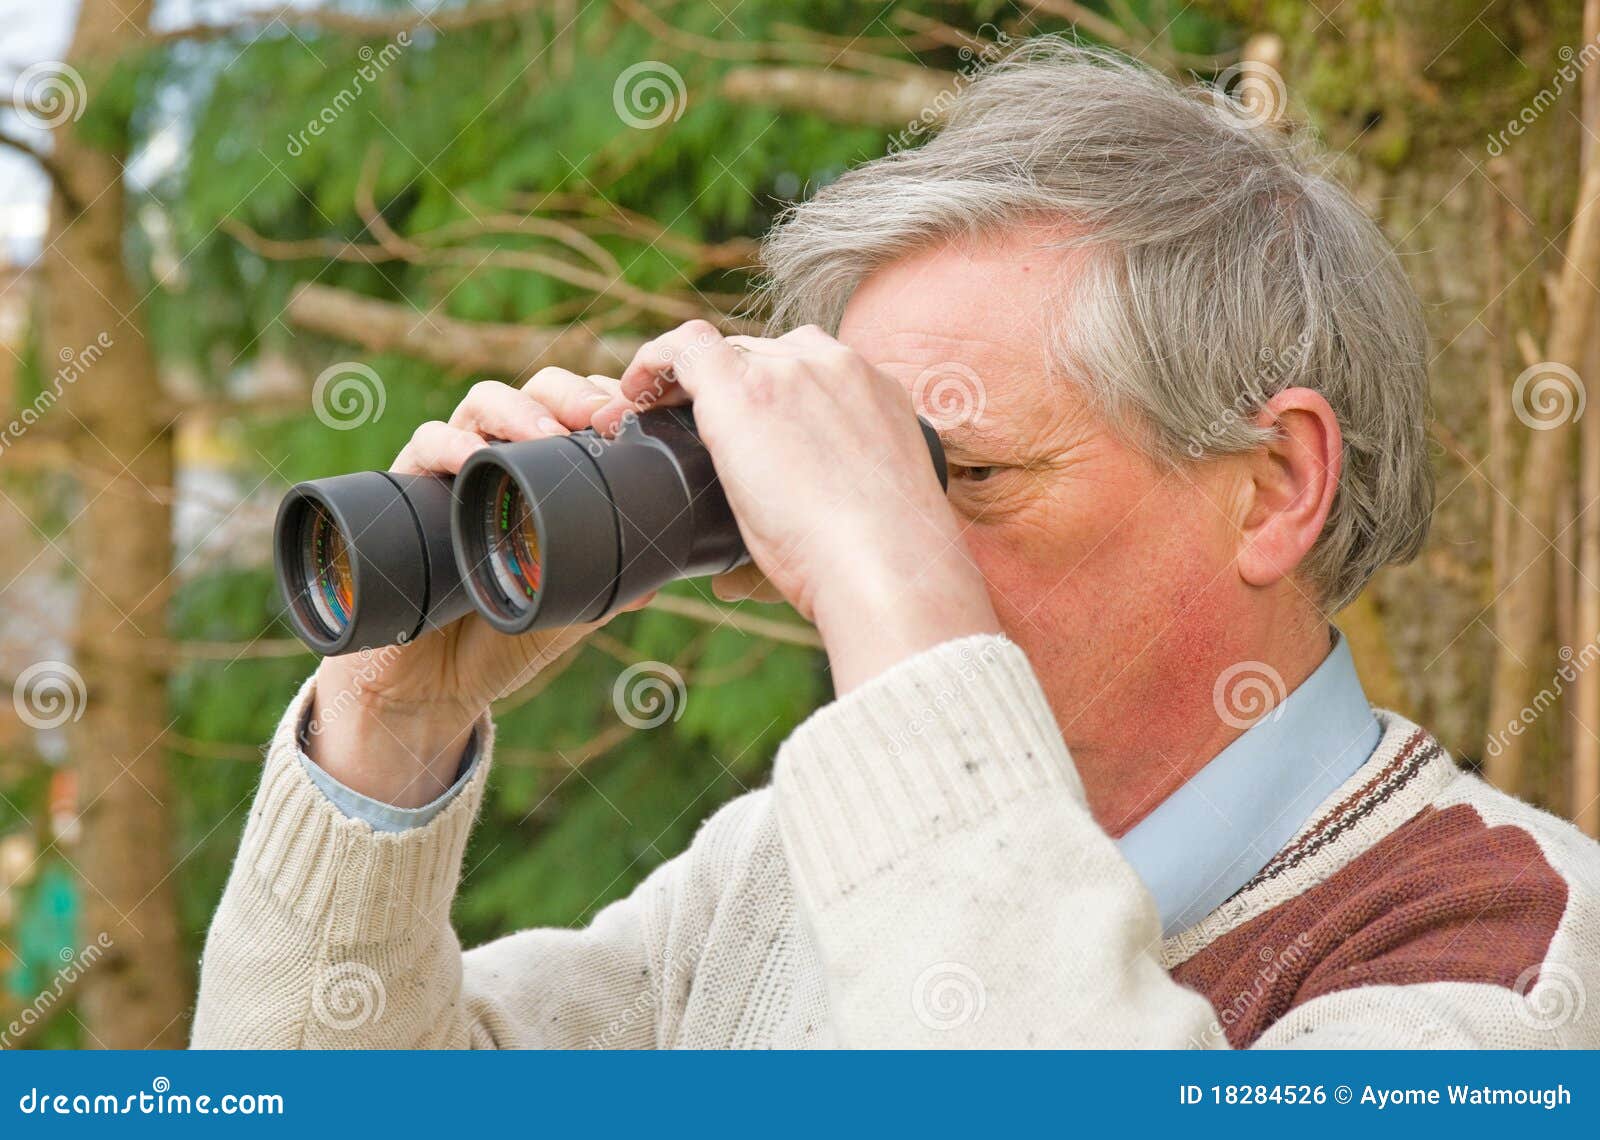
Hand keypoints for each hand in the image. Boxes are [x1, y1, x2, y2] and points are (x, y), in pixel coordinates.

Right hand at [306, 369, 650, 805]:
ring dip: (518, 408)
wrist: (433, 686)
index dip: (607, 400)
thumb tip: (661, 572)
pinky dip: (449, 443)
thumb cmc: (502, 637)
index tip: (635, 419)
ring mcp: (452, 469)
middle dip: (572, 393)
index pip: (580, 409)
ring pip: (482, 402)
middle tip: (603, 418)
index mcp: (546, 473)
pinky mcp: (404, 490)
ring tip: (548, 433)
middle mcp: (500, 459)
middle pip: (536, 391)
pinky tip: (475, 458)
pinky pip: (423, 445)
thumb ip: (609, 583)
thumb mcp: (569, 608)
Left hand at [594, 321, 1000, 690]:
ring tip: (658, 412)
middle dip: (730, 386)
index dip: (770, 385)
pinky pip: (686, 348)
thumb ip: (820, 507)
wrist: (886, 562)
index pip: (811, 365)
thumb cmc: (878, 562)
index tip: (749, 422)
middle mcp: (836, 367)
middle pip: (765, 355)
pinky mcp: (745, 389)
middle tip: (692, 427)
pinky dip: (655, 363)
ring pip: (727, 353)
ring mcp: (791, 371)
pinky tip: (635, 393)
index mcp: (874, 393)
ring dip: (694, 382)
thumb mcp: (863, 508)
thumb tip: (734, 577)